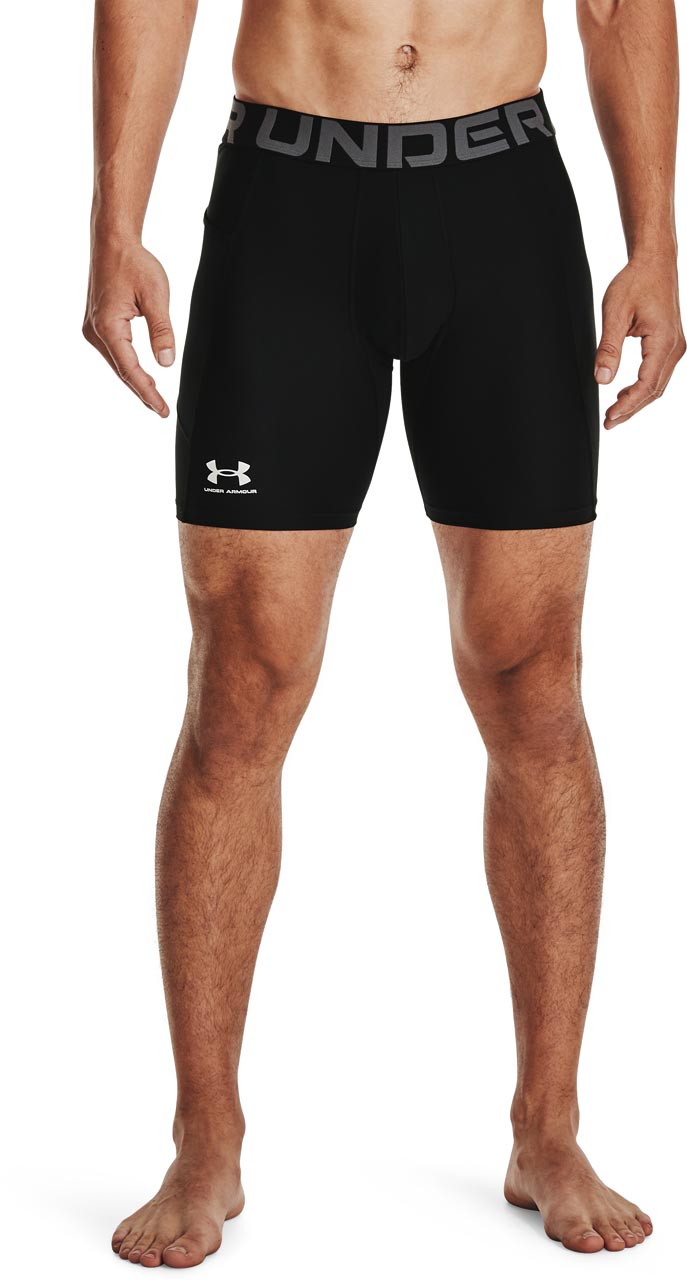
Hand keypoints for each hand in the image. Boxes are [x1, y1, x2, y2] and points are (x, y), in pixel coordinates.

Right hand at [83, 236, 174, 416]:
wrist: (112, 242)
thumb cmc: (134, 263)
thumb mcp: (156, 296)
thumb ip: (162, 331)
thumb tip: (166, 363)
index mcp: (108, 326)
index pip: (131, 370)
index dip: (148, 392)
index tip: (162, 409)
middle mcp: (94, 331)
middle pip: (121, 372)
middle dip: (142, 392)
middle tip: (162, 411)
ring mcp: (92, 328)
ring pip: (117, 364)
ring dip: (135, 380)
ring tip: (155, 398)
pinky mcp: (95, 324)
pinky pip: (114, 353)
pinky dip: (128, 366)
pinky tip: (141, 376)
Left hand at [594, 257, 685, 427]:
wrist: (654, 263)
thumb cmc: (635, 282)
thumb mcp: (614, 313)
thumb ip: (608, 348)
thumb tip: (601, 379)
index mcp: (663, 341)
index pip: (647, 384)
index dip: (628, 404)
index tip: (609, 416)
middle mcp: (675, 347)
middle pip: (655, 390)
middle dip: (631, 409)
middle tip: (608, 423)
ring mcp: (676, 347)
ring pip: (658, 385)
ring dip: (637, 401)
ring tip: (614, 414)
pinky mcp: (671, 345)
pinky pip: (659, 374)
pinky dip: (643, 388)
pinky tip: (625, 395)